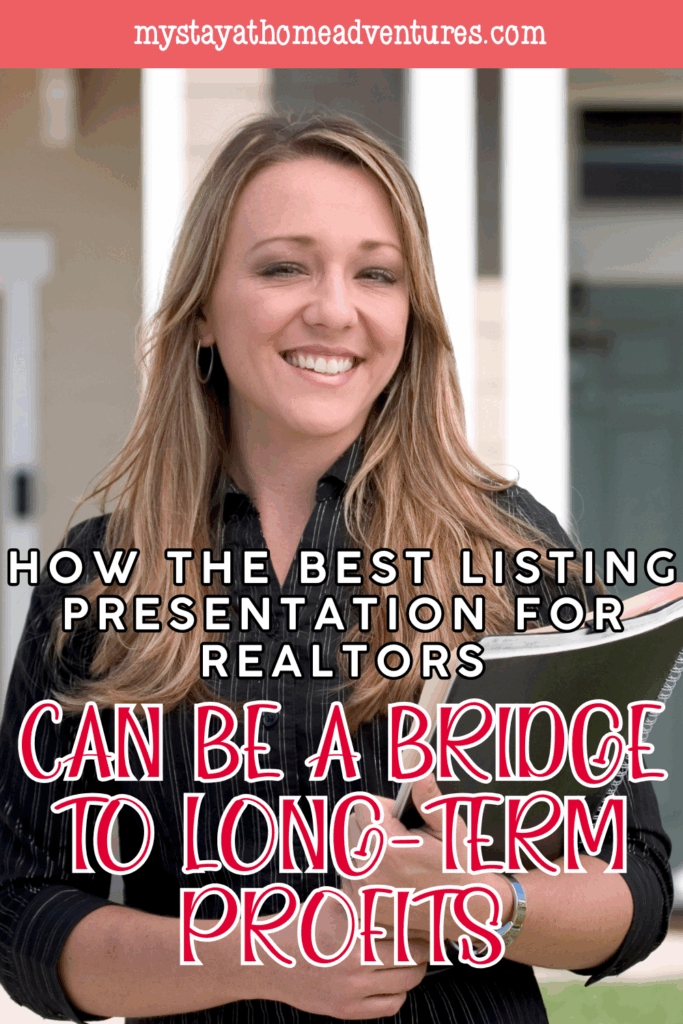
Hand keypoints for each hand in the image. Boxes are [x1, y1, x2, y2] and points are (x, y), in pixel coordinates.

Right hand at [257, 897, 429, 1018]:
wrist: (269, 960)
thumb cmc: (302, 926)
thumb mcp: (332, 903)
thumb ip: (365, 900)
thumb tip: (400, 891)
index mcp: (352, 930)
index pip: (404, 929)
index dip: (420, 925)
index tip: (426, 920)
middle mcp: (354, 962)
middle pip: (410, 957)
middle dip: (422, 947)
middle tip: (426, 939)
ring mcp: (351, 990)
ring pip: (405, 983)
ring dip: (416, 970)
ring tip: (414, 959)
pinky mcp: (346, 1010)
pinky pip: (390, 1007)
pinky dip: (400, 994)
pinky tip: (396, 981)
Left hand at [344, 777, 511, 940]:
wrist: (464, 913)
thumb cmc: (458, 865)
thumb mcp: (449, 827)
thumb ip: (427, 797)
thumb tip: (417, 766)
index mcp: (387, 847)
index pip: (363, 806)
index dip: (384, 809)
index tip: (403, 821)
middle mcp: (367, 872)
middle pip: (351, 826)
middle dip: (373, 826)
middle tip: (402, 840)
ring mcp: (360, 893)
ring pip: (346, 849)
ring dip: (365, 848)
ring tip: (395, 858)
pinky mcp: (358, 909)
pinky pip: (348, 875)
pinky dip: (363, 872)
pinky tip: (389, 878)